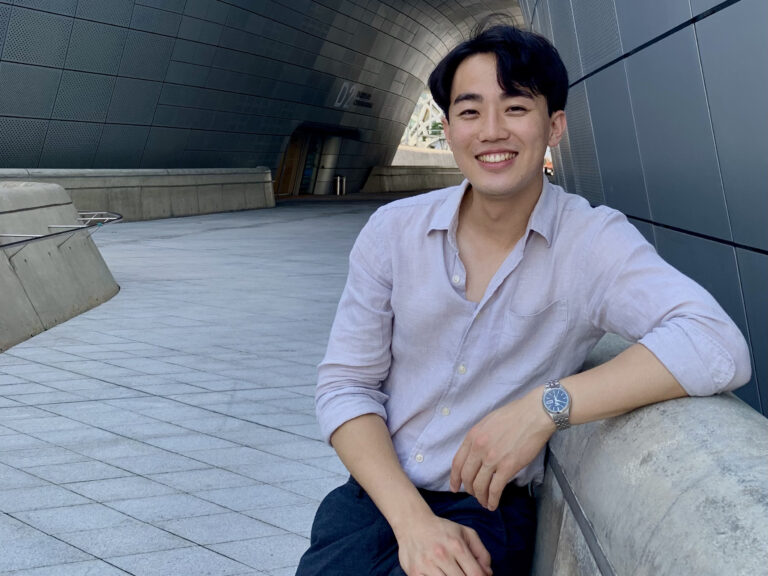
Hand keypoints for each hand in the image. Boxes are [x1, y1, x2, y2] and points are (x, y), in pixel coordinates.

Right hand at [395, 513, 492, 575]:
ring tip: (451, 573)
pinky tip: (439, 574)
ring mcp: (427, 565)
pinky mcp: (414, 573)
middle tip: (463, 573)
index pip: (476, 574)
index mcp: (457, 545)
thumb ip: (481, 552)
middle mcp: (442, 555)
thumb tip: (488, 573)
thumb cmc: (442, 530)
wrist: (412, 523)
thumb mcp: (465, 533)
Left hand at [450, 389, 555, 509]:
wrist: (534, 414)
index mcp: (473, 436)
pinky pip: (495, 489)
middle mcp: (479, 448)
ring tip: (484, 502)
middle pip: (466, 476)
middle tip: (473, 495)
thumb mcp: (488, 422)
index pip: (457, 463)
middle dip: (469, 489)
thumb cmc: (514, 415)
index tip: (454, 488)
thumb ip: (478, 438)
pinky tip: (493, 504)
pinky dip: (492, 500)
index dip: (454, 478)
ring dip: (480, 497)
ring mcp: (492, 458)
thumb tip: (475, 453)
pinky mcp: (508, 466)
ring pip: (479, 485)